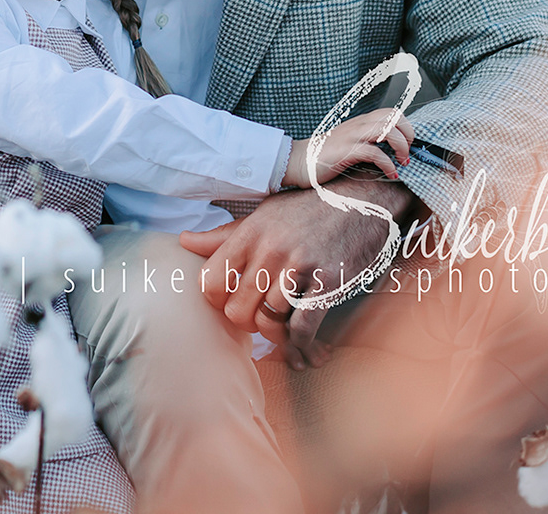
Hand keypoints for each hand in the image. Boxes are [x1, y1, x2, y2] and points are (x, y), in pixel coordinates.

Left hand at [179, 178, 415, 369]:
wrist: (363, 200)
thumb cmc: (308, 209)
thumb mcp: (264, 215)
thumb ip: (224, 236)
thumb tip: (184, 241)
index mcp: (250, 233)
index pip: (211, 283)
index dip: (217, 301)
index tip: (232, 302)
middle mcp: (270, 250)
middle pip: (237, 311)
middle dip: (247, 322)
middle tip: (261, 319)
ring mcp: (299, 268)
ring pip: (268, 322)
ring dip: (277, 334)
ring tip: (285, 331)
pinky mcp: (327, 284)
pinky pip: (302, 328)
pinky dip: (302, 344)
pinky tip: (306, 347)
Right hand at [282, 107, 413, 187]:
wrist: (298, 162)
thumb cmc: (324, 157)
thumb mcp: (348, 143)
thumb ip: (365, 141)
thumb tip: (390, 152)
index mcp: (360, 122)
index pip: (391, 112)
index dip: (406, 126)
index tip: (409, 145)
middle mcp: (357, 125)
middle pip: (393, 116)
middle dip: (408, 134)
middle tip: (408, 153)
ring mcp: (351, 136)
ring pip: (386, 129)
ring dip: (401, 146)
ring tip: (403, 162)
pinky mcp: (346, 150)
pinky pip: (374, 152)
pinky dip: (388, 164)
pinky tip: (391, 175)